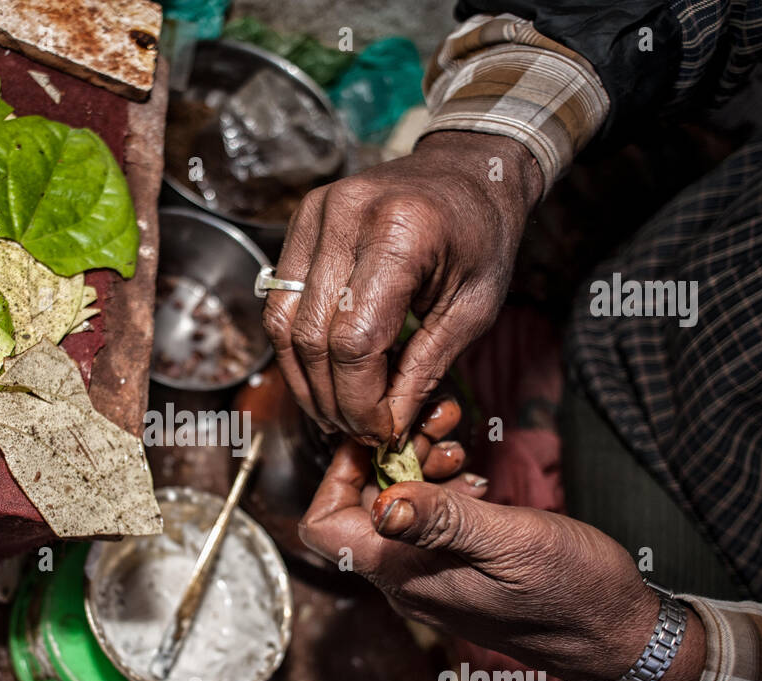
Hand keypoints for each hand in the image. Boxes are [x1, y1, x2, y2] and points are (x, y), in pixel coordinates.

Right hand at [262, 131, 542, 446]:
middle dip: (332, 399)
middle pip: (312, 337)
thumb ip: (426, 369)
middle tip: (356, 430)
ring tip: (334, 411)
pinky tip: (323, 373)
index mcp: (401, 233)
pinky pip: (279, 299)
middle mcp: (347, 217)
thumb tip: (387, 425)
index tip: (380, 431)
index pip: (354, 342)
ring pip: (283, 323)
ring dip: (304, 380)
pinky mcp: (301, 220)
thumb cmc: (482, 235)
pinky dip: (296, 346)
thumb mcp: (474, 309)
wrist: (470, 168)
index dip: (361, 400)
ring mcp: (316, 214)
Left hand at [299, 442, 704, 680]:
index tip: (379, 436)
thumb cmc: (572, 592)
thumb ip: (444, 521)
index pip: (325, 529)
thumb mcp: (511, 543)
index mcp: (404, 576)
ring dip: (418, 468)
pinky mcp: (454, 570)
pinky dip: (441, 489)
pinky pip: (426, 523)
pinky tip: (473, 475)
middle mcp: (404, 580)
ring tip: (459, 443)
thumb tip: (382, 504)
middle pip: (357, 509)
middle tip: (434, 426)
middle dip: (387, 458)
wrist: (617, 635)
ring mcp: (428, 577)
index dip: (337, 475)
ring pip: (394, 511)